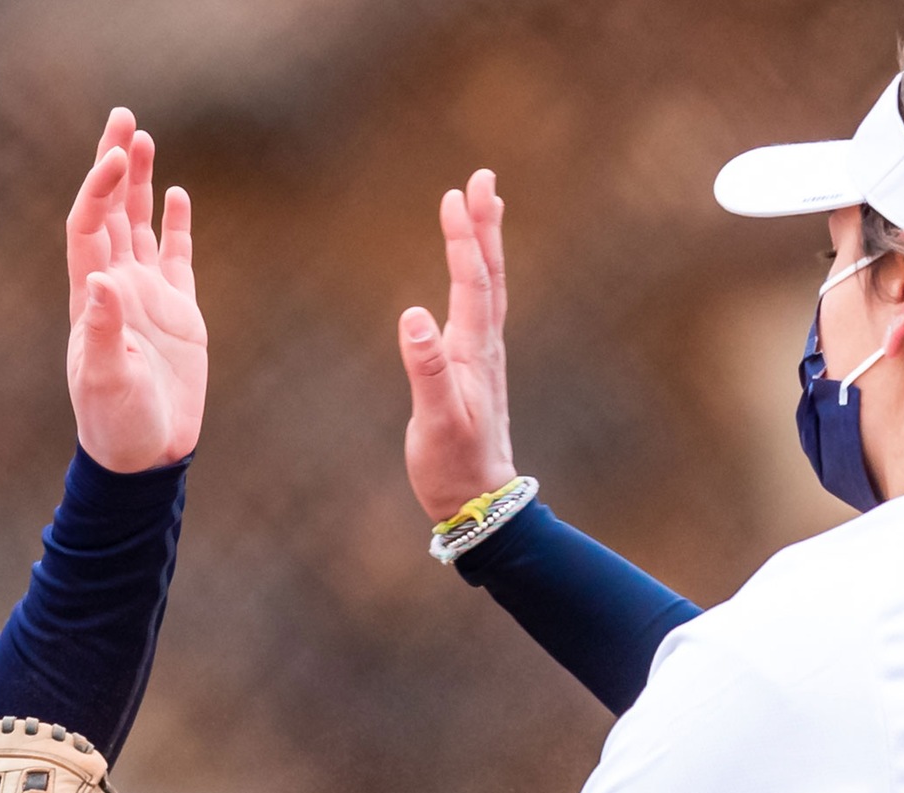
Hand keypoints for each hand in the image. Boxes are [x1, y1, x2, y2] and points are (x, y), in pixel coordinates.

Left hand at [66, 108, 206, 472]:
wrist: (145, 457)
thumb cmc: (117, 425)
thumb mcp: (108, 381)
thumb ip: (105, 332)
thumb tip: (103, 282)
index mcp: (92, 297)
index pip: (90, 227)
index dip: (100, 189)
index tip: (116, 156)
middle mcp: (116, 287)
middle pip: (111, 212)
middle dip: (114, 165)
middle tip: (122, 116)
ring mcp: (147, 298)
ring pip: (140, 226)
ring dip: (140, 184)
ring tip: (142, 137)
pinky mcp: (179, 313)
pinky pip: (175, 257)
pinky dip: (175, 225)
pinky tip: (177, 194)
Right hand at [398, 169, 518, 522]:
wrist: (480, 504)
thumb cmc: (453, 467)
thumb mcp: (435, 421)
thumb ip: (426, 369)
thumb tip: (413, 315)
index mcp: (473, 353)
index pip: (471, 283)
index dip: (463, 239)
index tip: (455, 195)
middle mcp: (483, 347)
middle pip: (489, 273)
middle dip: (485, 224)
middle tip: (482, 177)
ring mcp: (482, 357)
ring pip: (489, 287)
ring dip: (486, 244)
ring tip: (485, 206)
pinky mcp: (475, 370)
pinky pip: (481, 308)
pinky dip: (479, 277)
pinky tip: (473, 273)